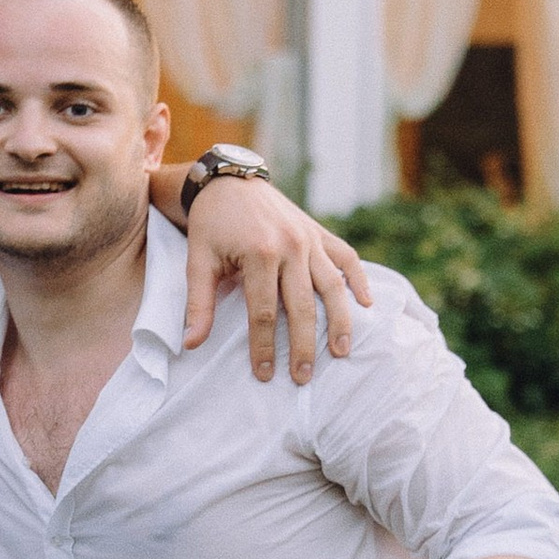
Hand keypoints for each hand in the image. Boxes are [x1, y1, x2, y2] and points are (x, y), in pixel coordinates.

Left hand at [183, 178, 373, 382]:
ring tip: (342, 352)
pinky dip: (359, 280)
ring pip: (332, 286)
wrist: (230, 180)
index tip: (265, 375)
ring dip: (339, 321)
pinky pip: (346, 258)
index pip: (264, 313)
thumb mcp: (197, 260)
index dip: (265, 347)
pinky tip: (367, 305)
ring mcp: (309, 239)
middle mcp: (291, 247)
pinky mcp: (319, 233)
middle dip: (304, 346)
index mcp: (259, 254)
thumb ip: (198, 303)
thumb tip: (191, 344)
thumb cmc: (212, 224)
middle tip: (304, 378)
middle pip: (302, 307)